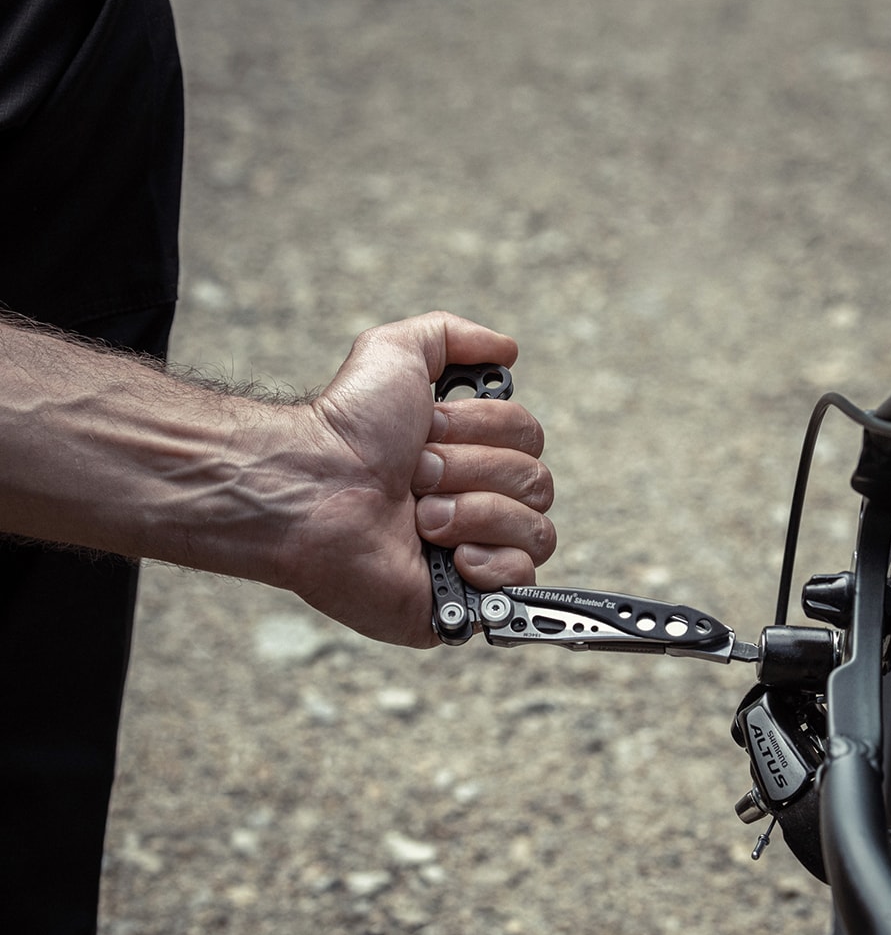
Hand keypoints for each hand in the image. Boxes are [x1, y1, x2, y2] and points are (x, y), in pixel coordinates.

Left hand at [276, 312, 554, 645]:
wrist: (308, 489)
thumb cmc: (344, 428)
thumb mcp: (394, 351)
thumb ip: (452, 335)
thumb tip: (508, 349)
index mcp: (470, 452)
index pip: (530, 437)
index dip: (482, 432)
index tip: (427, 434)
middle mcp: (479, 500)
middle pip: (537, 482)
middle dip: (470, 473)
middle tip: (414, 478)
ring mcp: (475, 551)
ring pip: (537, 529)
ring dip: (474, 514)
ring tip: (419, 519)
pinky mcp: (467, 600)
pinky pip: (522, 579)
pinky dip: (490, 563)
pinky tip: (448, 558)